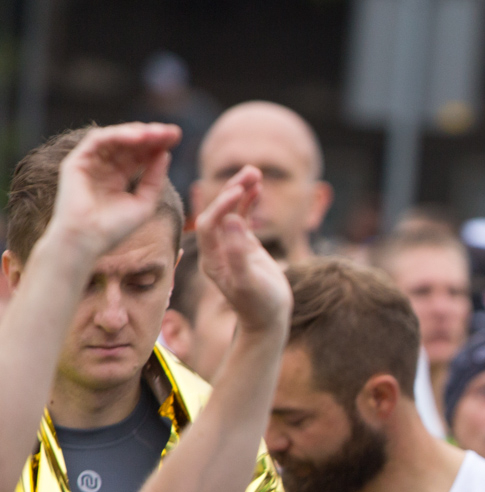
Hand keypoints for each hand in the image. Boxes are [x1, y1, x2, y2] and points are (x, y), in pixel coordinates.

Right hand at [41, 123, 181, 259]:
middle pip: (130, 144)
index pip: (140, 155)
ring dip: (137, 133)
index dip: (157, 145)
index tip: (177, 138)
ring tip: (158, 133)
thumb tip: (166, 153)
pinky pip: (98, 140)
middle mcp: (103, 167)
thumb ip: (155, 178)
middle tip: (172, 132)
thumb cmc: (116, 228)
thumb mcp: (145, 202)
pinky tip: (138, 136)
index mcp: (118, 177)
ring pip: (115, 138)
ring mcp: (89, 163)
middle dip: (152, 136)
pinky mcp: (76, 161)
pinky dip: (118, 135)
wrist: (88, 241)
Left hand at [194, 166, 290, 337]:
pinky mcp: (243, 244)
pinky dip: (248, 202)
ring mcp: (229, 245)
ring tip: (255, 173)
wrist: (268, 319)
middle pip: (217, 212)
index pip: (209, 224)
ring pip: (230, 211)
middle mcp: (216, 249)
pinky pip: (242, 218)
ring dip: (240, 191)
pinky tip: (257, 188)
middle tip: (250, 172)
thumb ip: (239, 252)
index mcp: (211, 259)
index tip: (239, 192)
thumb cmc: (260, 305)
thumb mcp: (250, 283)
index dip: (222, 206)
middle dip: (232, 191)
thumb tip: (232, 221)